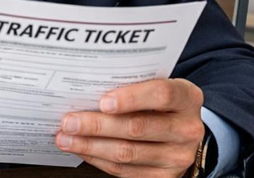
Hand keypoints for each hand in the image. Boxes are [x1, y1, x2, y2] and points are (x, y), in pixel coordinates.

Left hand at [55, 79, 204, 177]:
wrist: (182, 132)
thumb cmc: (161, 104)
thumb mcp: (156, 86)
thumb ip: (132, 85)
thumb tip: (86, 89)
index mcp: (187, 97)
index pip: (161, 94)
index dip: (131, 98)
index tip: (103, 101)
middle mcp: (187, 129)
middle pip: (138, 127)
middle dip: (97, 125)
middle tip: (70, 121)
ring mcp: (177, 156)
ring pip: (127, 153)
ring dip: (91, 146)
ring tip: (66, 138)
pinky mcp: (163, 177)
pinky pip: (125, 171)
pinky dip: (98, 159)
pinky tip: (82, 150)